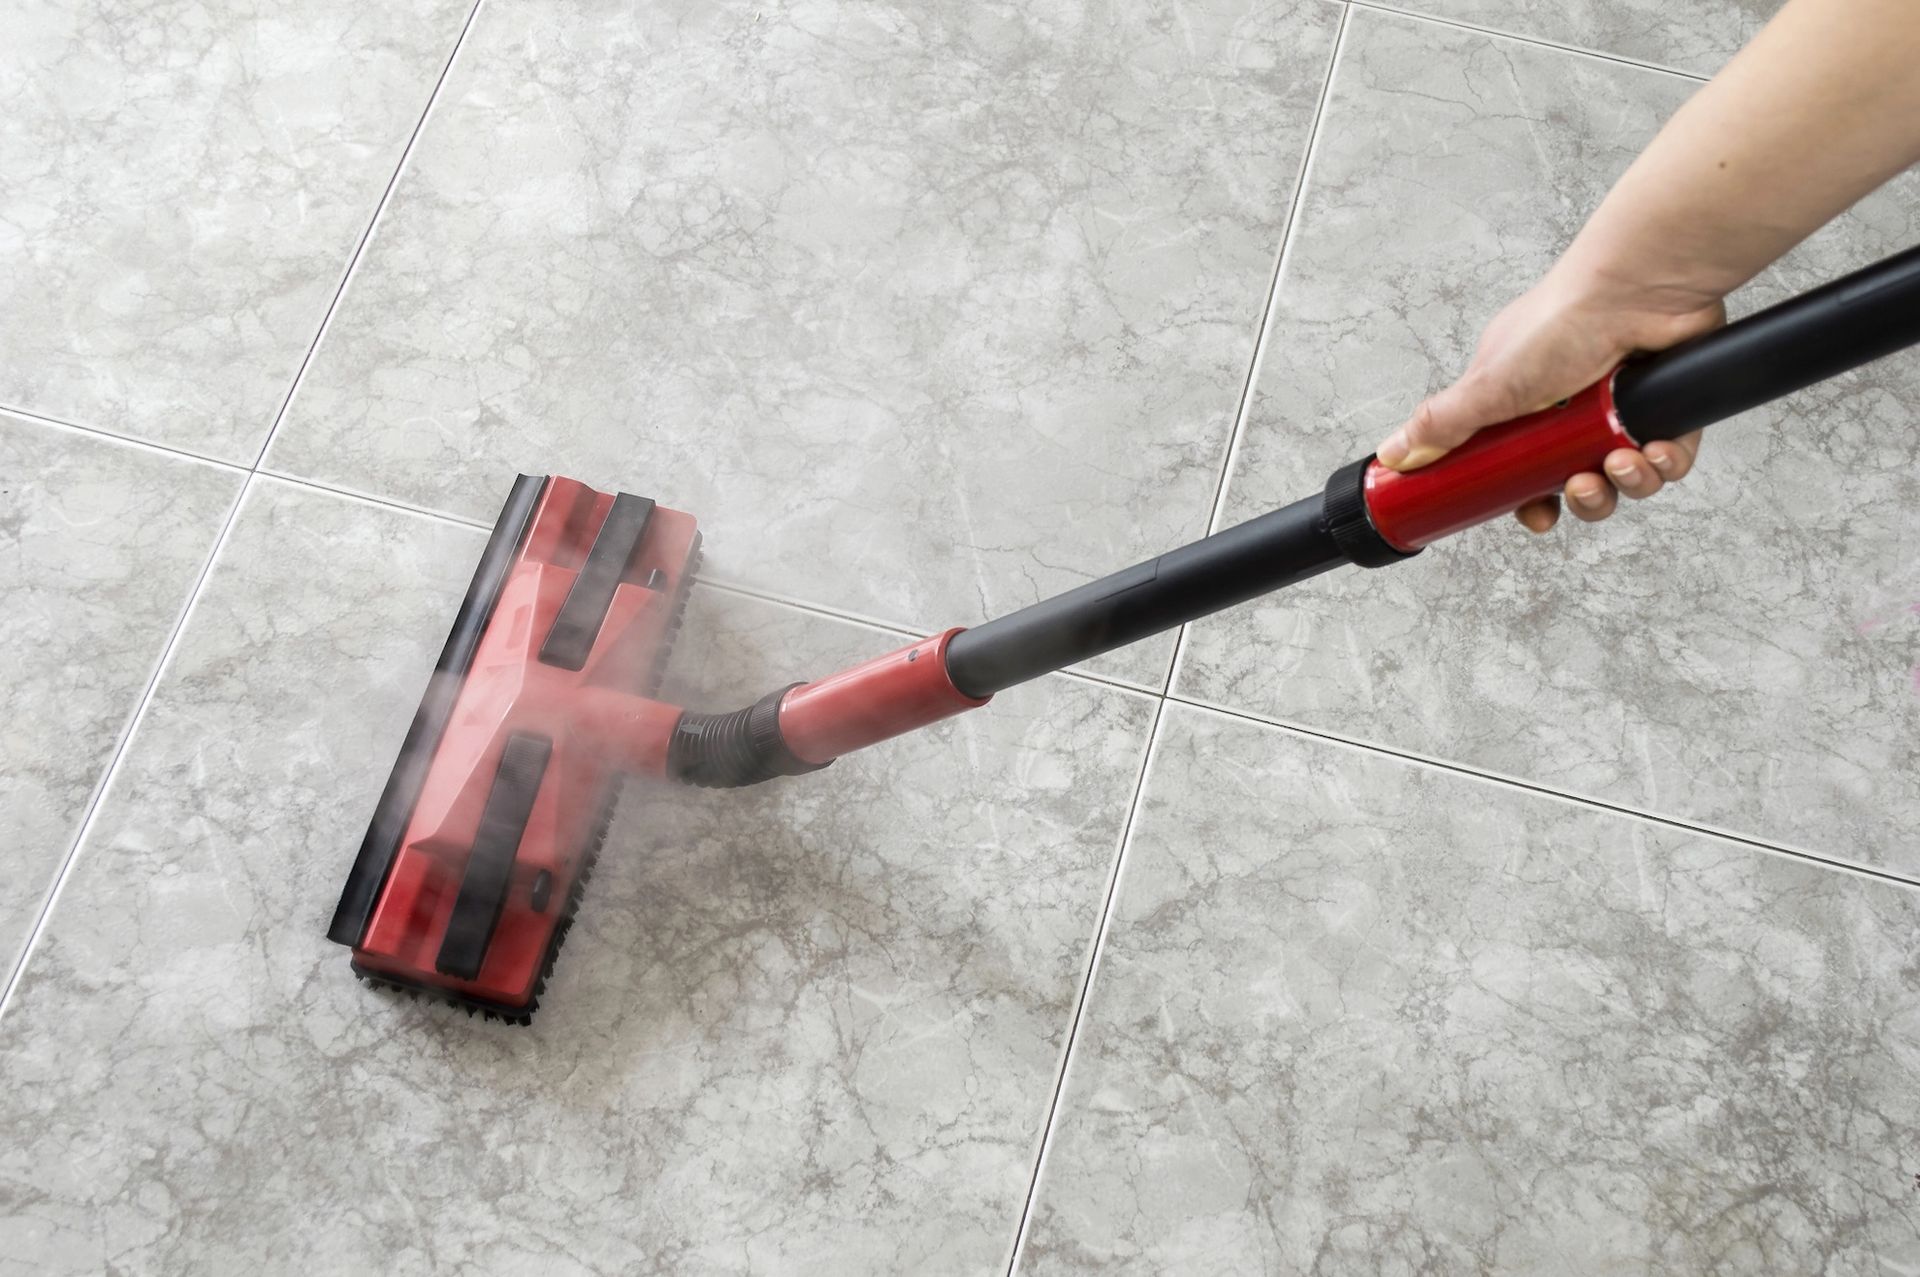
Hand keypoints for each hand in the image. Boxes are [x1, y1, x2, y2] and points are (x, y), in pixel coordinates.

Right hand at [1373, 265, 1724, 531]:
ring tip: (1617, 464)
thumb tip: (1394, 454)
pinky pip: (1670, 460)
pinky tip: (1653, 449)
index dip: (1529, 498)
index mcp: (1525, 402)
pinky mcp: (1670, 407)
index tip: (1534, 514)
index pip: (1522, 467)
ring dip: (1624, 484)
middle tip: (1577, 488)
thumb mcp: (1488, 384)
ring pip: (1626, 477)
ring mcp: (1624, 408)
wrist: (1638, 288)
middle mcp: (1574, 407)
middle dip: (1582, 500)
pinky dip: (1664, 464)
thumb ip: (1441, 424)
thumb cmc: (1562, 321)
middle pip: (1577, 482)